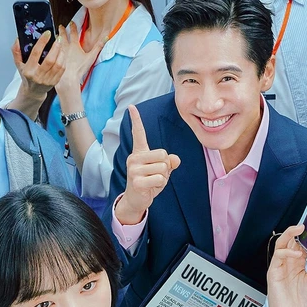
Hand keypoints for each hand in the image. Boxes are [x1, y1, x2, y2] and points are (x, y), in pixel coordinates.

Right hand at [11, 31, 64, 96]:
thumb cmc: (26, 75)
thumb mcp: (18, 64)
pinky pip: (62, 69)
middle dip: (55, 47)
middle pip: (50, 59)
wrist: (33, 91)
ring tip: (61, 45)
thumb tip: (18, 39)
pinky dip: (63, 60)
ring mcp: (47, 80)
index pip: (36, 53)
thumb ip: (16, 51)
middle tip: (57, 38)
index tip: (47, 33)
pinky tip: (62, 54)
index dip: (42, 42)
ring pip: (58, 64)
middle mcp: (38, 76)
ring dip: (61, 53)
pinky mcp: (54, 82)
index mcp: (28, 70)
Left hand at [54, 22, 105, 94]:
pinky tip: (50, 48)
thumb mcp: (91, 57)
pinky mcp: (55, 59)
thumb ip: (98, 47)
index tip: (71, 22)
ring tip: (55, 35)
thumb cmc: (79, 68)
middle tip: (60, 26)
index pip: (74, 33)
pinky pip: (52, 50)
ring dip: (56, 38)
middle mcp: (65, 47)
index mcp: (74, 45)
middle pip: (63, 36)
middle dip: (62, 30)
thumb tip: (106, 38)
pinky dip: (52, 47)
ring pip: (57, 42)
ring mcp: (59, 53)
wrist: (68, 77)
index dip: (73, 27)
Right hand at [114, 105, 180, 224]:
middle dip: (166, 165)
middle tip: (156, 174)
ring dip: (164, 177)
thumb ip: (169, 162)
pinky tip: (151, 187)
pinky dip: (161, 184)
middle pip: (163, 154)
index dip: (136, 120)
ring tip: (153, 181)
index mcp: (139, 152)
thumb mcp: (162, 170)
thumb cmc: (149, 182)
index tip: (131, 106)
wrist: (136, 200)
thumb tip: (175, 159)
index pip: (138, 133)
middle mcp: (134, 158)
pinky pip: (160, 178)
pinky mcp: (136, 181)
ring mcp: (134, 169)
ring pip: (163, 167)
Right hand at [265, 224, 306, 306]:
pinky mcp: (274, 271)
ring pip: (281, 244)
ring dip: (290, 234)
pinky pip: (278, 256)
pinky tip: (298, 255)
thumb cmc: (302, 302)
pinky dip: (287, 253)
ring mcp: (280, 266)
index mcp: (298, 263)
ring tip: (300, 229)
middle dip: (298, 231)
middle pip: (290, 240)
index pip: (301, 244)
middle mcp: (289, 262)